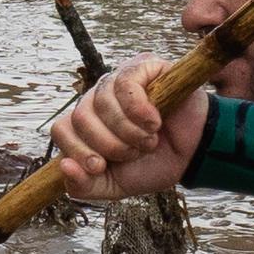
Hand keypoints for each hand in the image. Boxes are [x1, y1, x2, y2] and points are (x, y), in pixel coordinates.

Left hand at [50, 63, 204, 201]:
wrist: (193, 154)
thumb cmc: (153, 164)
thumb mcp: (113, 185)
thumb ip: (84, 186)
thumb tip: (64, 167)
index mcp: (87, 123)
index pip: (61, 129)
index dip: (78, 151)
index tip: (101, 166)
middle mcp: (98, 98)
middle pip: (80, 117)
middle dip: (109, 144)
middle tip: (133, 152)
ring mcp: (120, 80)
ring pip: (102, 101)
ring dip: (129, 131)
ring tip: (149, 138)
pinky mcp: (144, 66)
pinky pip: (126, 83)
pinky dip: (139, 109)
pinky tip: (154, 121)